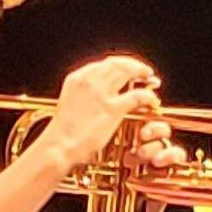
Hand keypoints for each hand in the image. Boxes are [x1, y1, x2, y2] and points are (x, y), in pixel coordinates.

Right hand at [43, 55, 162, 170]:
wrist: (60, 146)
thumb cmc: (63, 132)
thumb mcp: (70, 103)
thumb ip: (85, 94)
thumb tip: (99, 95)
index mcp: (77, 79)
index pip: (103, 64)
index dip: (119, 64)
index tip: (127, 68)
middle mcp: (89, 81)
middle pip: (117, 64)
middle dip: (133, 65)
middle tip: (144, 71)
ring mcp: (101, 94)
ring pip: (128, 72)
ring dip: (142, 72)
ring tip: (151, 79)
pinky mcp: (112, 109)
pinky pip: (137, 95)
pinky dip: (148, 95)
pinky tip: (152, 100)